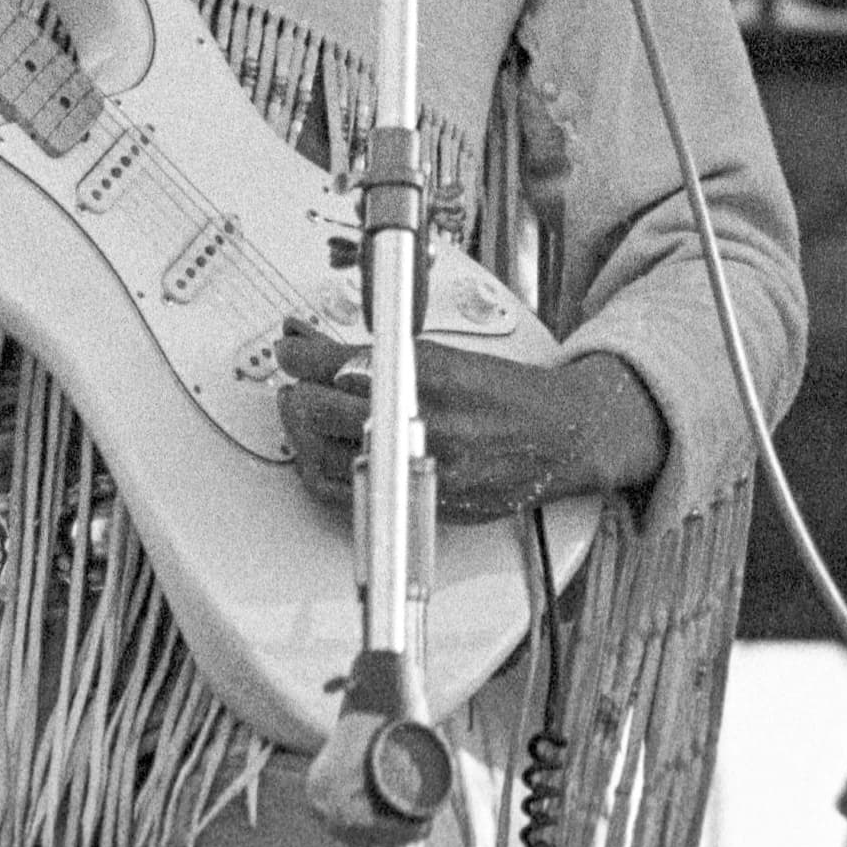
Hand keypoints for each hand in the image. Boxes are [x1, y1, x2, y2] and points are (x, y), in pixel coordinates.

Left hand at [273, 329, 666, 522]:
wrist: (557, 437)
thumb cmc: (504, 395)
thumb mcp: (443, 355)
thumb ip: (378, 355)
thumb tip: (316, 345)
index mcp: (427, 375)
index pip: (337, 364)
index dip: (300, 357)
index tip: (289, 351)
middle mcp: (421, 422)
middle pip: (321, 409)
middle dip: (296, 391)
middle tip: (293, 381)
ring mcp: (419, 466)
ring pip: (324, 456)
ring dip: (301, 433)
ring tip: (302, 415)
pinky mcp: (420, 501)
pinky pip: (347, 493)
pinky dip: (321, 471)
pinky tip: (320, 453)